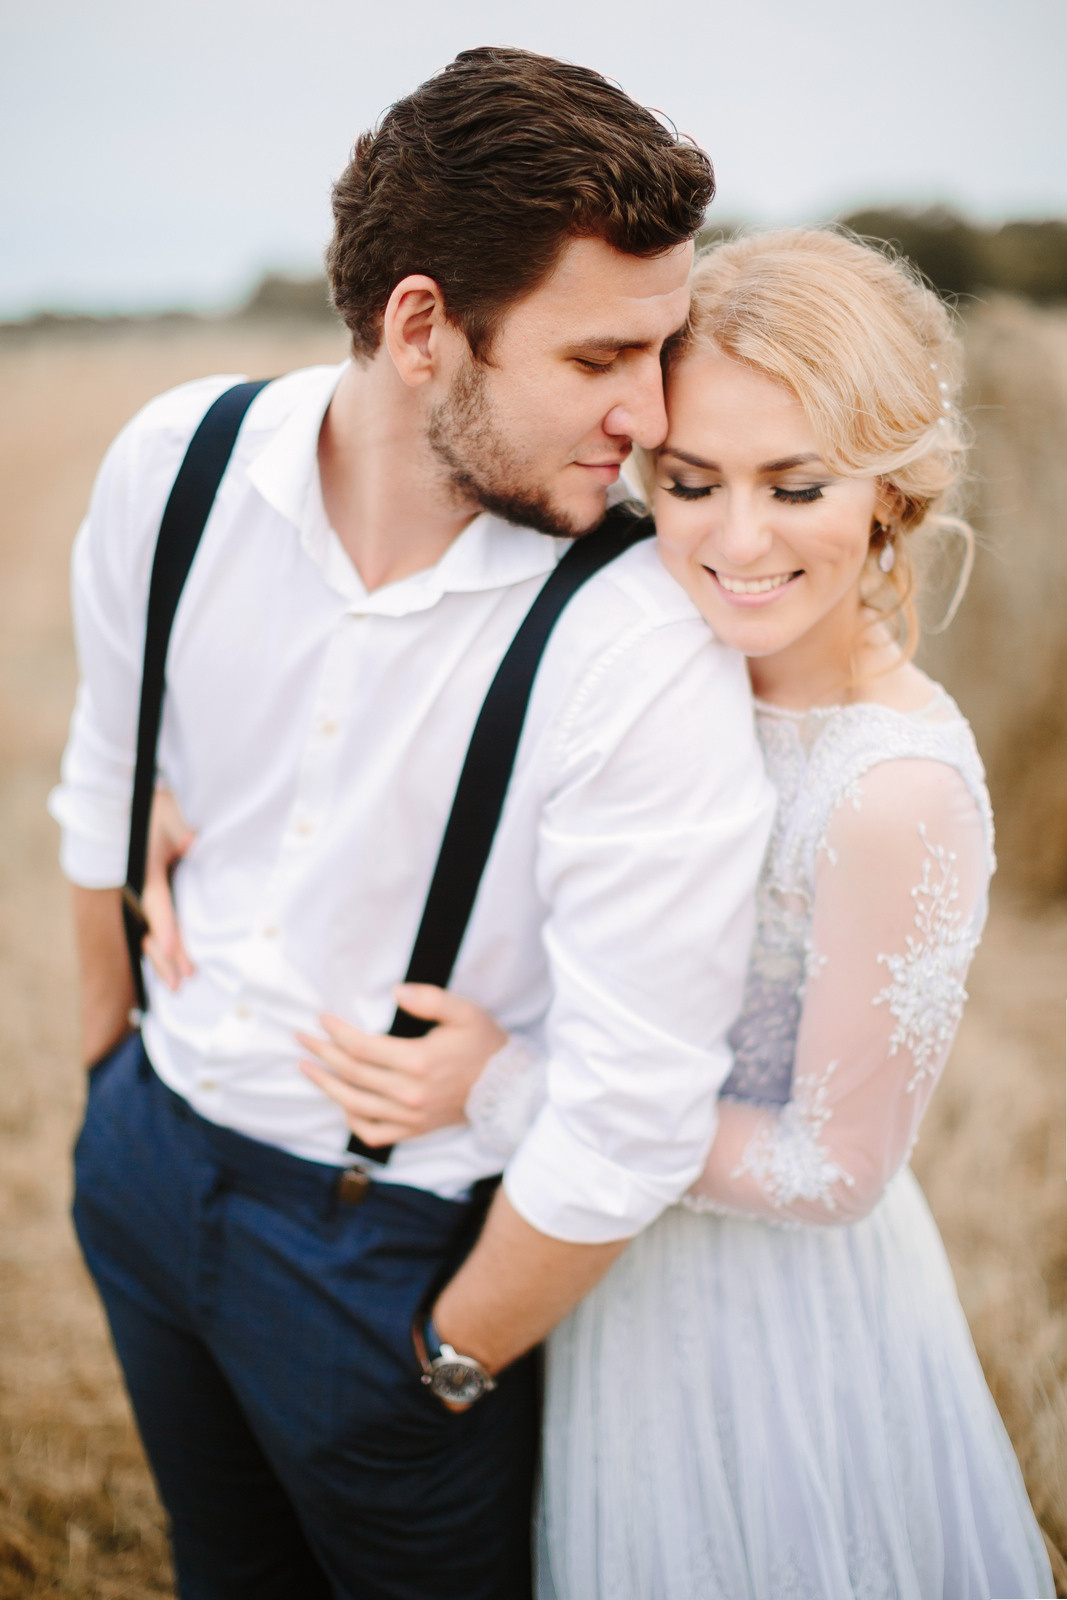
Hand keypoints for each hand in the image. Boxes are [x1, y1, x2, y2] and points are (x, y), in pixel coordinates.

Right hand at [141, 788, 195, 990]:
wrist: (141, 804)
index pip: (156, 904)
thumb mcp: (170, 811)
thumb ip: (180, 829)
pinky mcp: (155, 896)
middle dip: (167, 956)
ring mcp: (146, 895)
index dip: (165, 928)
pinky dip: (165, 948)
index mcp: (145, 870)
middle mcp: (141, 888)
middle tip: (183, 980)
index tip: (173, 950)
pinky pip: (157, 927)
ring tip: (179, 984)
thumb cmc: (159, 808)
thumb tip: (192, 843)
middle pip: (151, 928)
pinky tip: (174, 967)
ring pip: (151, 934)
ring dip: (164, 959)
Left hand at [296, 983, 506, 1148]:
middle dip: (322, 1053)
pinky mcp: (413, 1130)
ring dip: (326, 1085)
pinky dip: (352, 1120)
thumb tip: (395, 992)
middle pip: (352, 1074)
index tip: (321, 1019)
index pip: (363, 1047)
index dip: (337, 1032)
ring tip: (307, 1069)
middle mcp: (410, 1093)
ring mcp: (410, 1116)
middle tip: (301, 1038)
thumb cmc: (484, 1045)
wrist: (506, 1088)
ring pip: (355, 1105)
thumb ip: (430, 999)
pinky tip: (342, 1103)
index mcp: (419, 1062)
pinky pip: (372, 1133)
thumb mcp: (465, 1012)